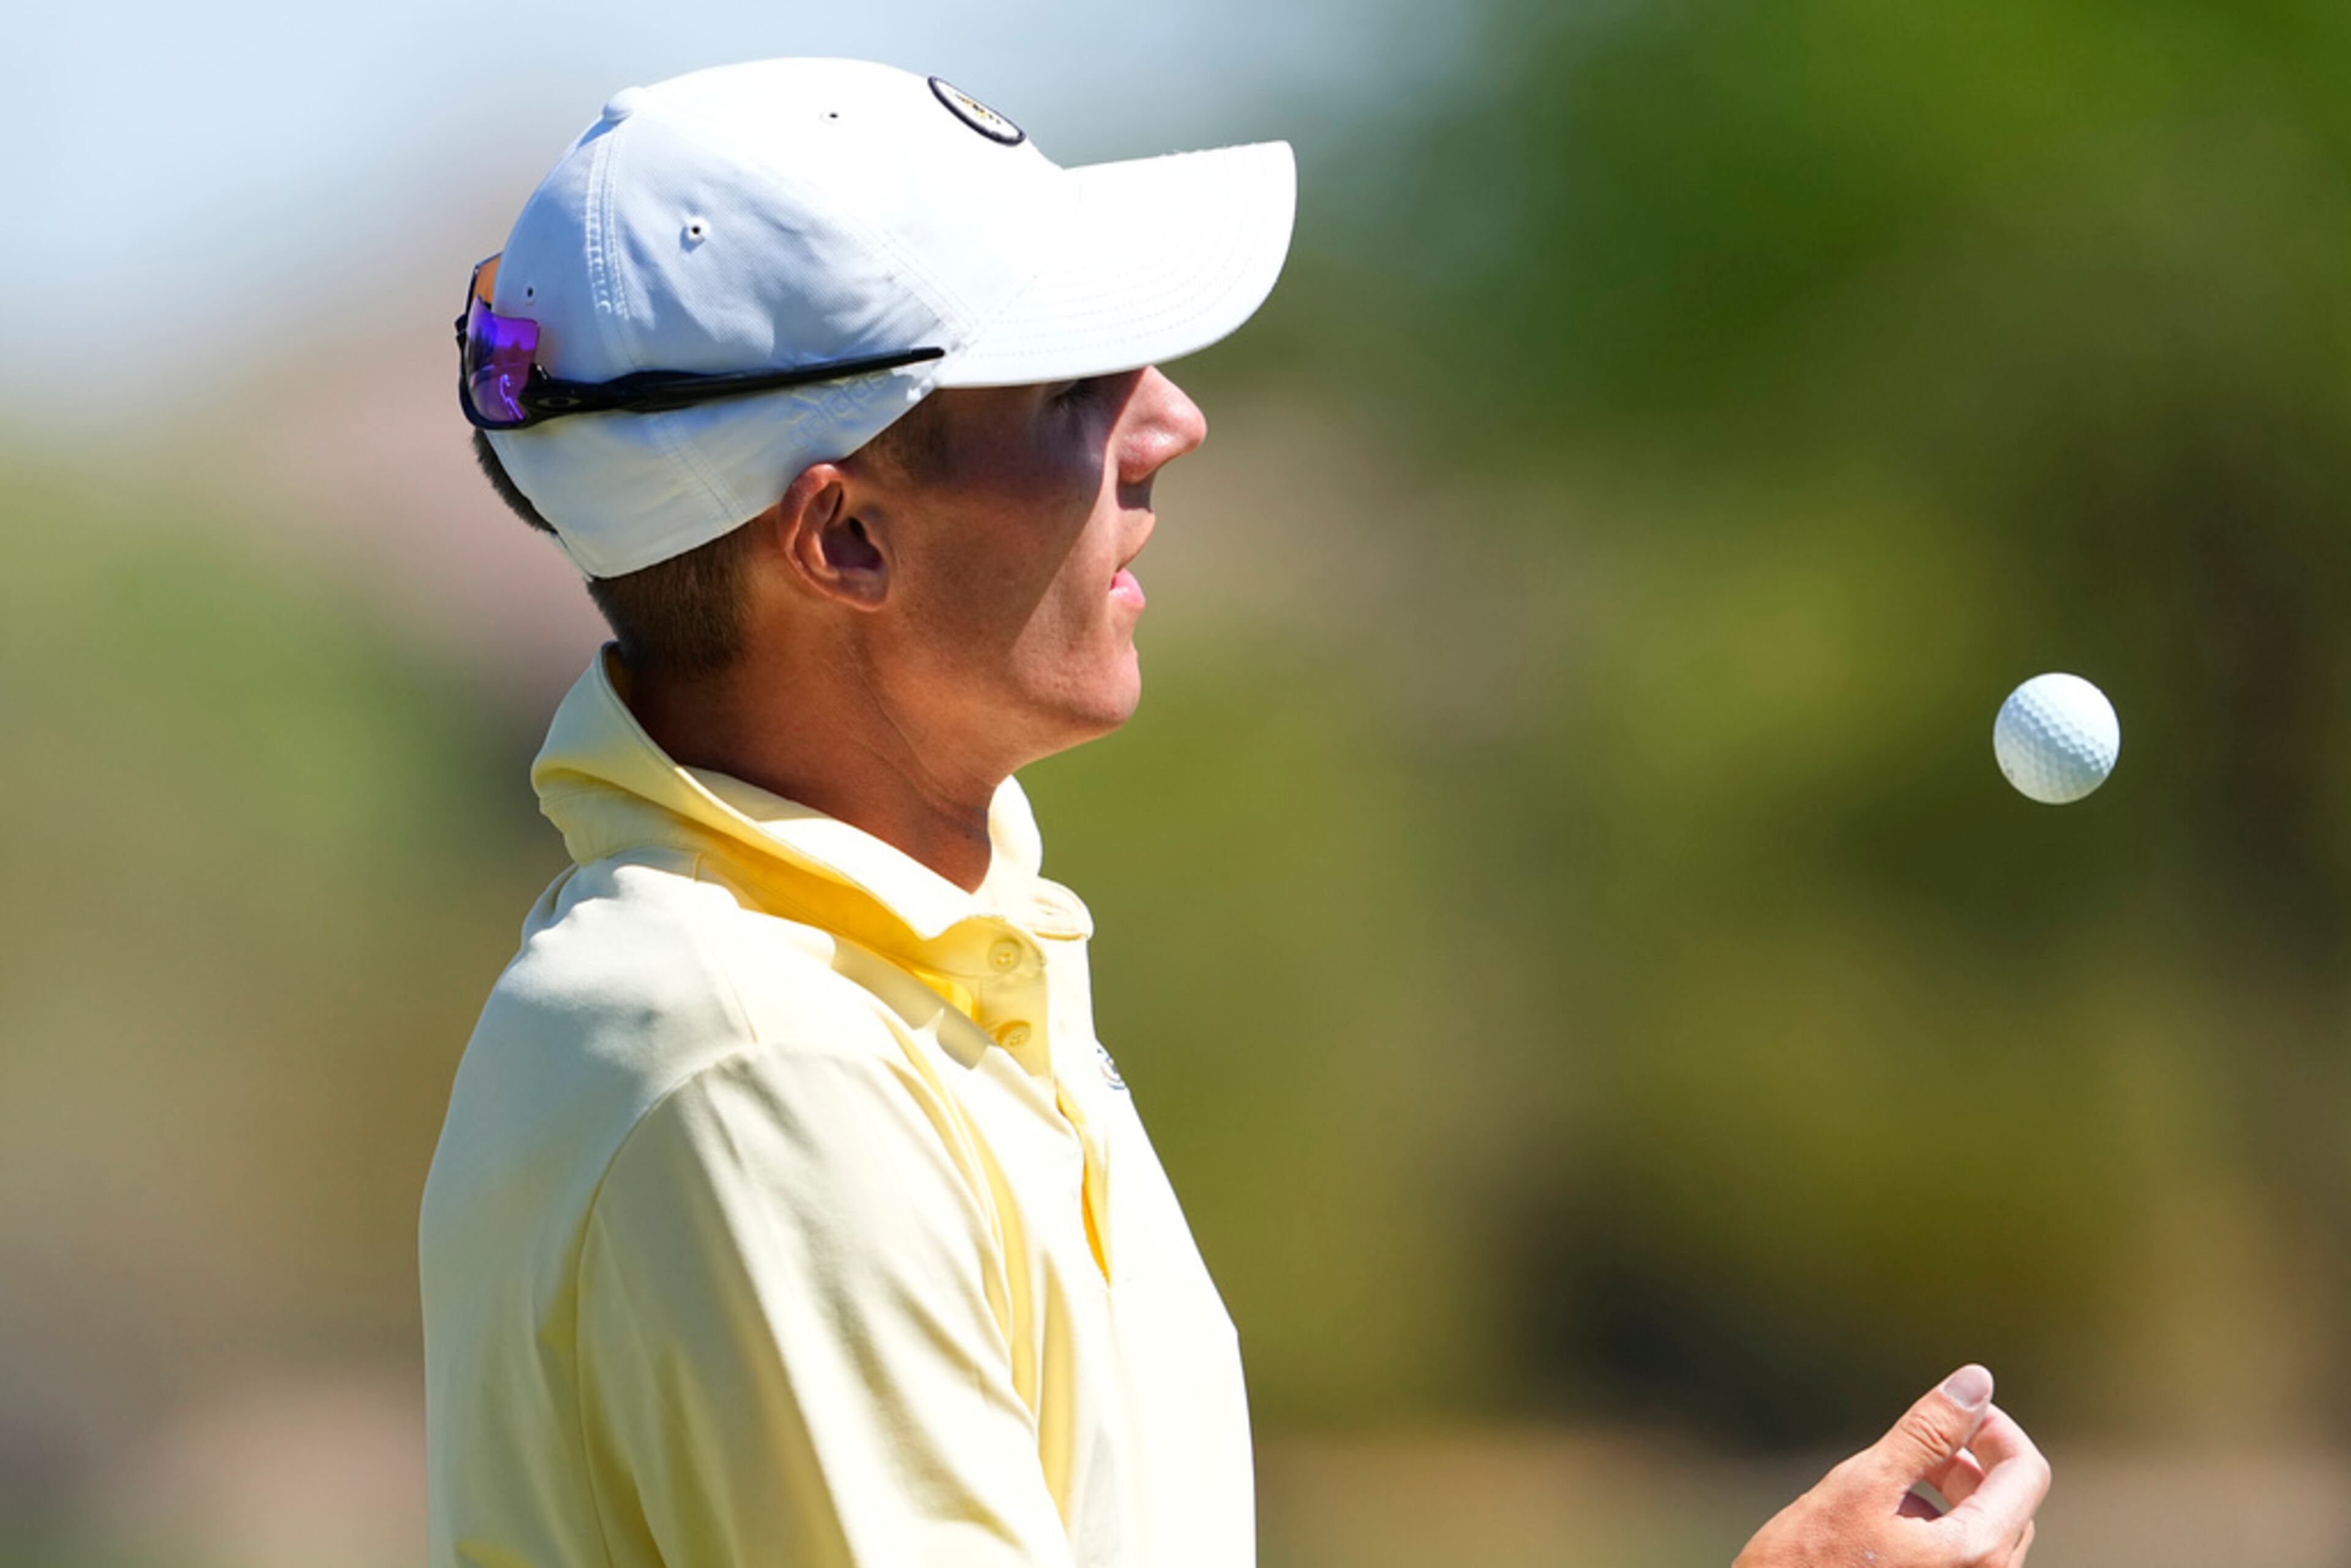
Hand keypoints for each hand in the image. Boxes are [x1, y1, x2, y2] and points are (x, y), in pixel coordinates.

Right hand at [1733, 1365, 2049, 1567]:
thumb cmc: (1809, 1565)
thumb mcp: (1864, 1485)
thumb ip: (1926, 1433)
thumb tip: (1976, 1381)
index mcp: (1977, 1552)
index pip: (2026, 1472)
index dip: (1993, 1428)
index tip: (1950, 1410)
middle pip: (2011, 1501)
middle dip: (1970, 1459)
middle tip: (1912, 1442)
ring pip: (1987, 1530)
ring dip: (1951, 1492)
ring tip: (1891, 1481)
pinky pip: (1964, 1557)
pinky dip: (1937, 1525)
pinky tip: (1884, 1523)